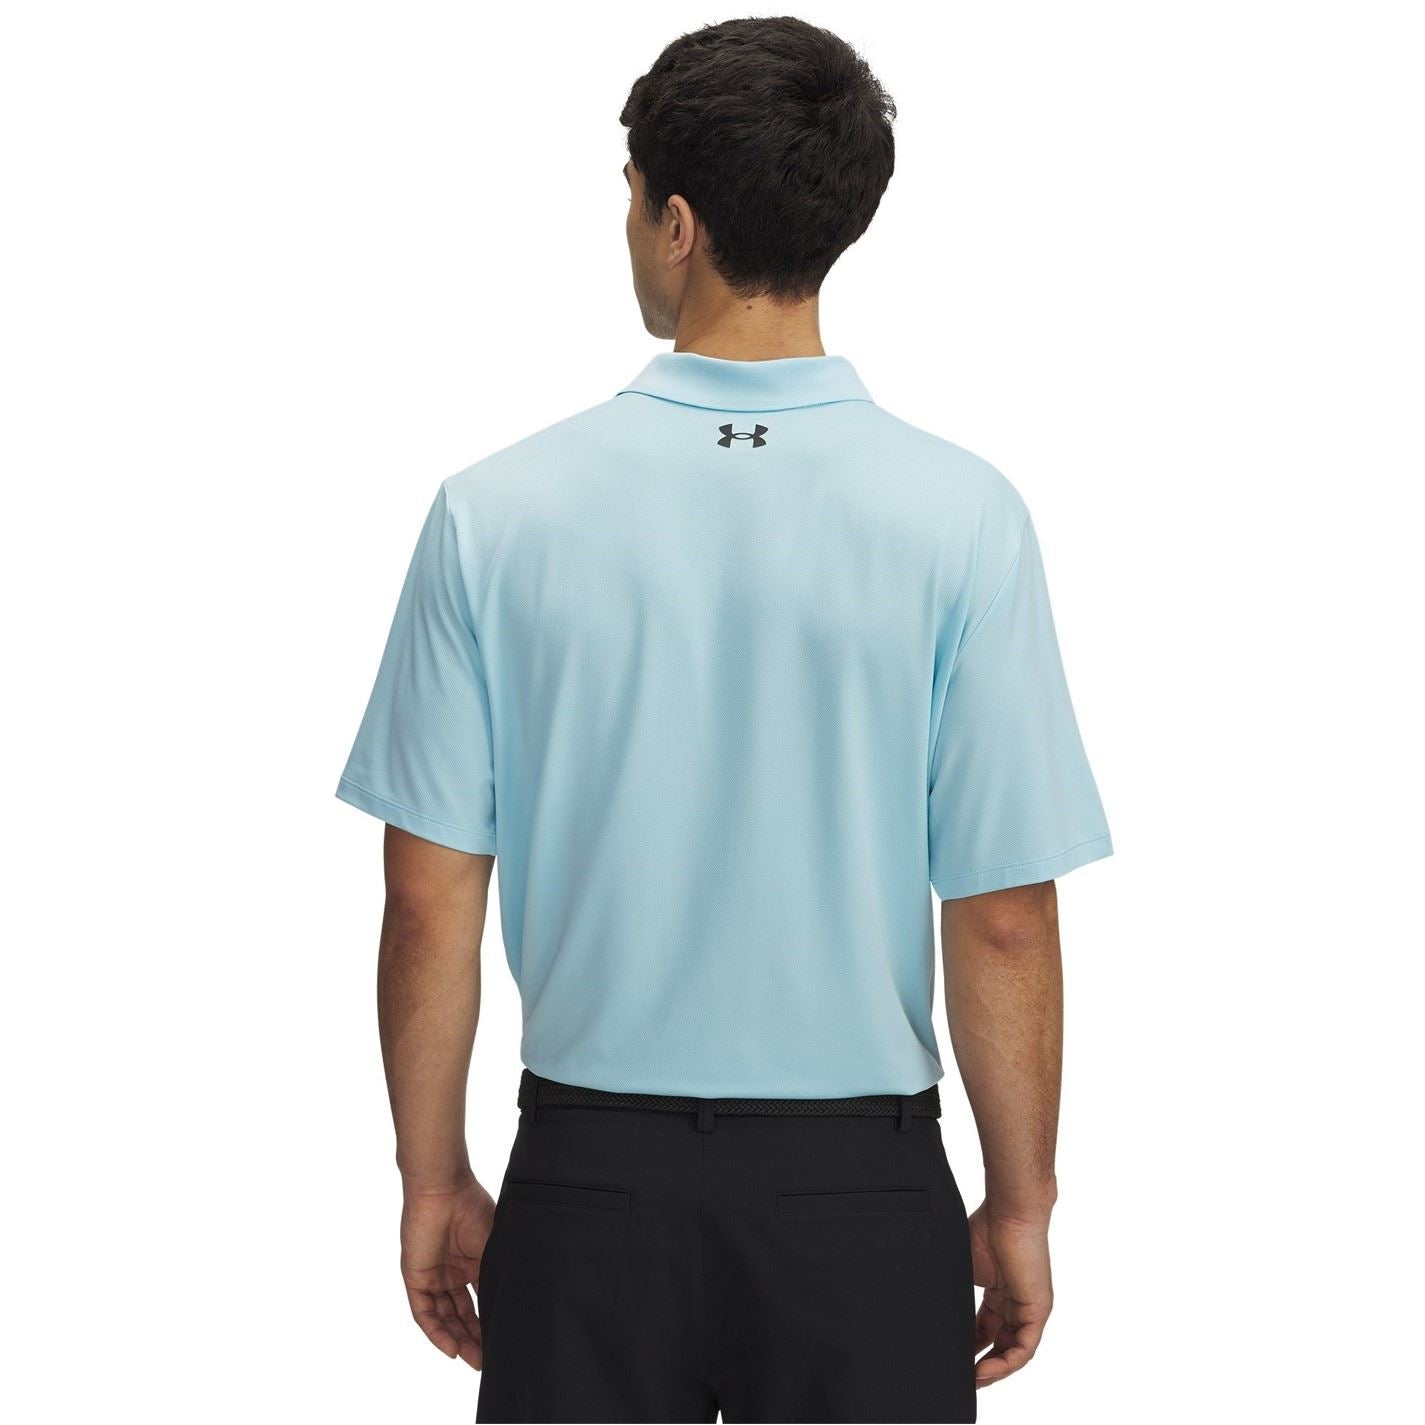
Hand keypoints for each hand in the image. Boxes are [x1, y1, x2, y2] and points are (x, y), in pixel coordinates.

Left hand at [400, 1175, 496, 1368]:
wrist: (444, 1190)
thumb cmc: (474, 1209)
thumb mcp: (494, 1247)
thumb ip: (499, 1274)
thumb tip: (520, 1303)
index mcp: (474, 1262)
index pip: (481, 1300)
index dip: (490, 1322)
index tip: (504, 1342)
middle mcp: (453, 1272)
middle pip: (462, 1315)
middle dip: (474, 1339)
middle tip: (487, 1361)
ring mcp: (434, 1276)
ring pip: (444, 1318)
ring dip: (457, 1340)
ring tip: (473, 1360)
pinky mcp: (416, 1278)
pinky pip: (425, 1312)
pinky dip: (437, 1332)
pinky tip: (451, 1348)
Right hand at [967, 1202, 1053, 1388]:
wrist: (1008, 1213)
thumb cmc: (984, 1228)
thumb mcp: (962, 1268)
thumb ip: (951, 1290)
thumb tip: (921, 1304)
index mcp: (997, 1291)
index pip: (983, 1329)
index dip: (968, 1348)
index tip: (951, 1362)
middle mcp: (1015, 1303)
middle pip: (998, 1345)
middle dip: (980, 1366)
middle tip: (960, 1380)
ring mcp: (1028, 1309)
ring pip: (1012, 1352)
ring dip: (992, 1371)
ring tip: (971, 1382)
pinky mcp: (1038, 1312)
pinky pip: (1024, 1348)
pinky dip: (1005, 1364)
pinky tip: (985, 1371)